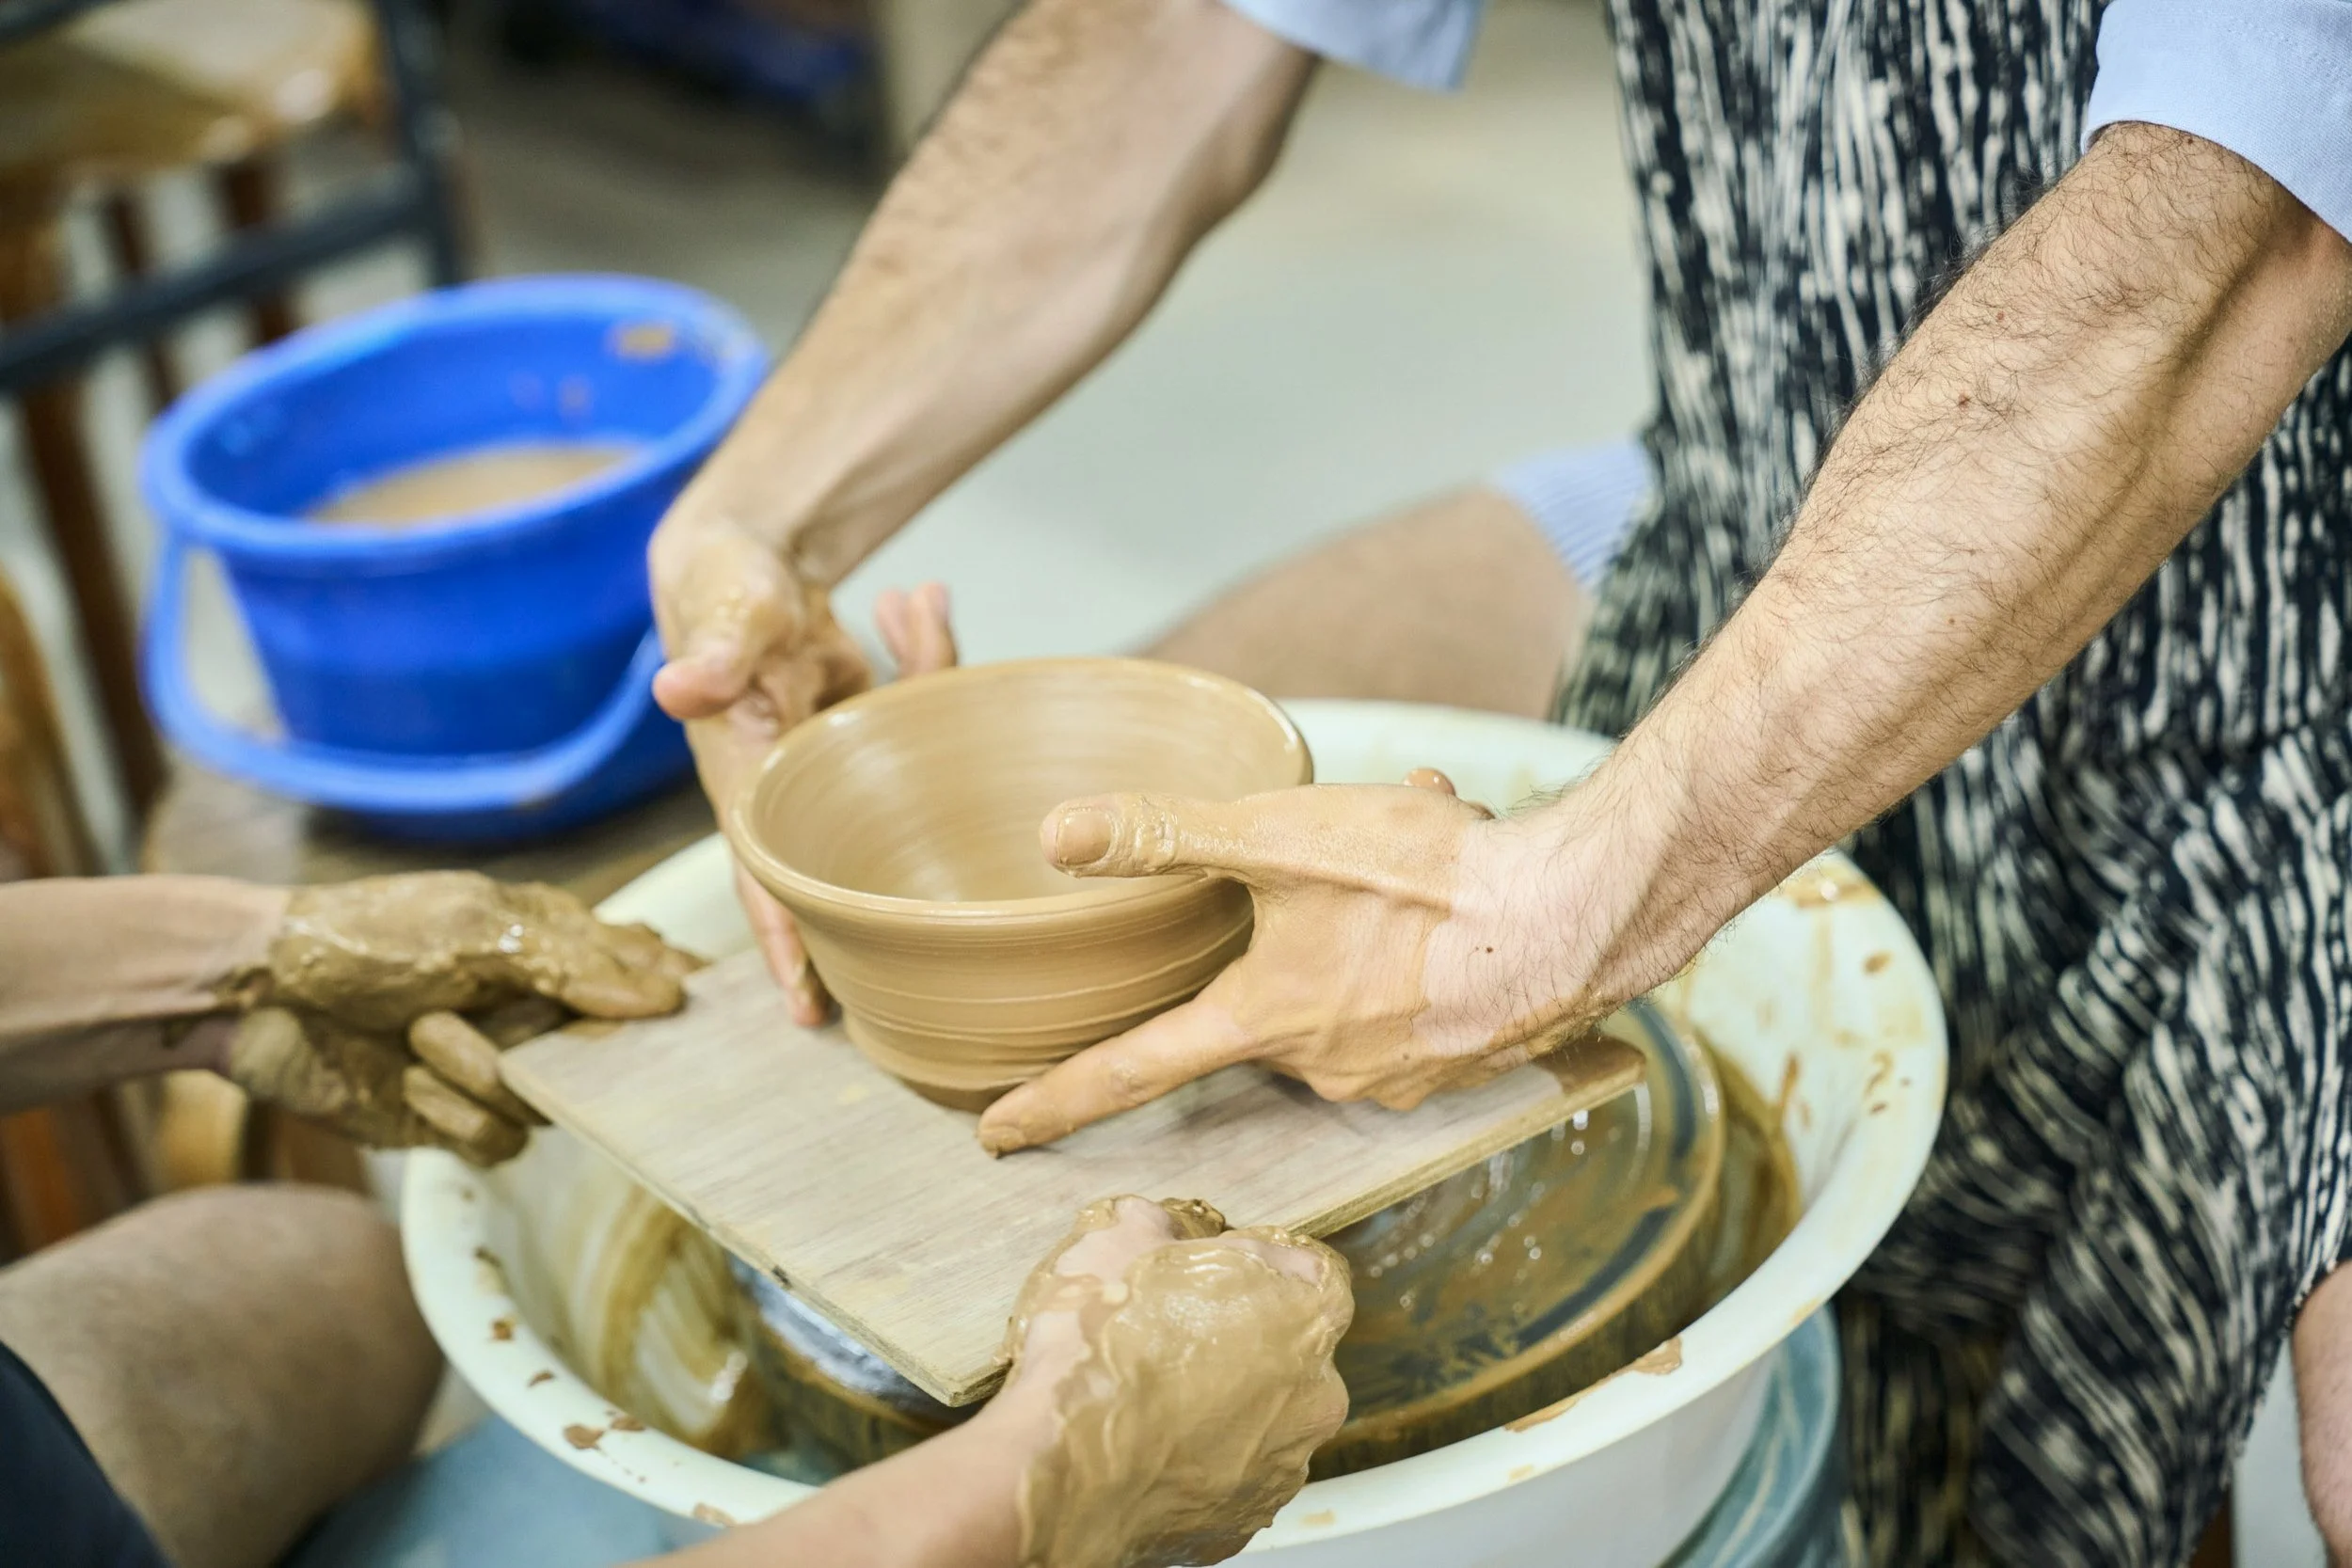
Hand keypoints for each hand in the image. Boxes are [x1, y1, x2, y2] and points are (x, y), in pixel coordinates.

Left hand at [226, 872, 697, 1163]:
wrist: (259, 998)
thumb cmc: (366, 941)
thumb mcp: (478, 932)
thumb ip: (578, 964)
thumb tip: (669, 998)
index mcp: (550, 944)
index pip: (645, 969)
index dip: (674, 992)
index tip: (701, 1008)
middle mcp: (537, 1009)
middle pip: (611, 1051)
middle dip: (559, 1039)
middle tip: (525, 1021)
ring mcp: (500, 1068)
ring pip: (550, 1105)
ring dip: (479, 1070)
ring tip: (419, 1033)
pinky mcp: (458, 1123)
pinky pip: (501, 1144)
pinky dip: (451, 1113)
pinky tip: (405, 1079)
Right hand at [649, 534, 958, 1021]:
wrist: (739, 544)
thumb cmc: (722, 583)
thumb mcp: (723, 614)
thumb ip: (710, 656)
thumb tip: (675, 691)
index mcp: (747, 772)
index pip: (768, 876)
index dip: (787, 942)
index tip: (809, 1006)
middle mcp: (793, 778)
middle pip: (848, 853)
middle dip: (887, 895)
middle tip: (936, 953)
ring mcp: (835, 753)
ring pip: (902, 770)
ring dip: (927, 691)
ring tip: (921, 613)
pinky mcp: (865, 718)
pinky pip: (913, 710)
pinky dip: (928, 658)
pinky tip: (920, 603)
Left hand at [976, 772, 1620, 1154]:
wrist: (1576, 916)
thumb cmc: (1430, 879)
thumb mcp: (1282, 836)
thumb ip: (1169, 835)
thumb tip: (1060, 835)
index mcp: (1263, 1021)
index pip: (1131, 1073)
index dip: (1058, 1100)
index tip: (997, 1134)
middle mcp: (1321, 1067)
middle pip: (1260, 1006)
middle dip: (1281, 936)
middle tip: (1334, 866)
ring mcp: (1394, 1075)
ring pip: (1346, 983)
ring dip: (1362, 918)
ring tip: (1409, 849)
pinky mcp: (1458, 1064)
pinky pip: (1410, 992)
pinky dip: (1419, 937)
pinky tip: (1455, 881)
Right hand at [988, 1195, 1350, 1567]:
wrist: (1061, 1468)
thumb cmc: (1098, 1348)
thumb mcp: (1119, 1240)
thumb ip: (1158, 1225)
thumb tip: (1155, 1226)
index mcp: (1305, 1314)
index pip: (1310, 1271)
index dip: (1255, 1264)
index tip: (1208, 1269)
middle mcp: (1315, 1396)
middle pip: (1289, 1352)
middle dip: (1239, 1340)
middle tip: (1167, 1336)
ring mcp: (1281, 1468)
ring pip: (1259, 1422)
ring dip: (1218, 1409)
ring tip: (1145, 1401)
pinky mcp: (1239, 1524)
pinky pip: (1226, 1481)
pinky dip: (1193, 1467)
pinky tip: (1142, 1452)